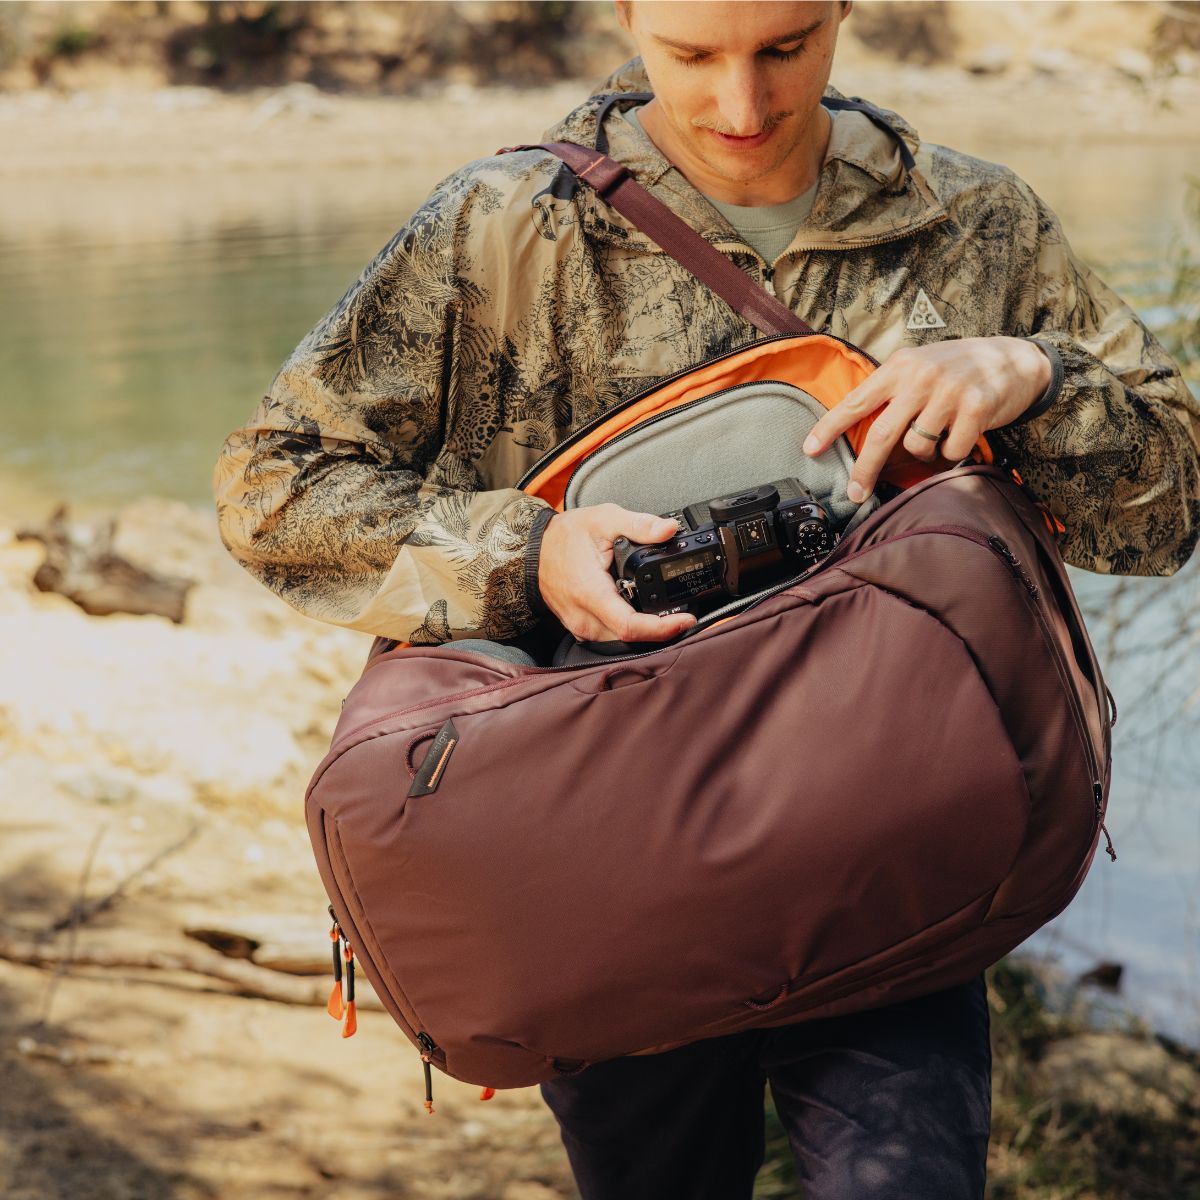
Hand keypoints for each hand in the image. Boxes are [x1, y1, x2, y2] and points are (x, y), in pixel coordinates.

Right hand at [538, 503, 697, 643]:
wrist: (531, 551)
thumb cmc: (562, 538)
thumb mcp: (602, 519)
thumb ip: (638, 524)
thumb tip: (668, 529)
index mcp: (590, 593)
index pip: (630, 626)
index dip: (662, 629)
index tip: (685, 621)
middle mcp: (584, 618)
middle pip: (631, 638)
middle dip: (661, 631)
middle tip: (683, 615)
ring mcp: (581, 627)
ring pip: (622, 641)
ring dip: (647, 632)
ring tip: (666, 614)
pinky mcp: (581, 629)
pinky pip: (611, 637)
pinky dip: (630, 629)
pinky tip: (641, 613)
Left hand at [802, 337, 1050, 501]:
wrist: (1017, 359)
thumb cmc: (958, 369)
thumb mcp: (920, 366)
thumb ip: (891, 390)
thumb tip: (854, 427)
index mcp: (900, 366)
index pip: (856, 402)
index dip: (829, 427)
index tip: (809, 449)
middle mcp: (922, 376)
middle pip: (881, 434)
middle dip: (865, 470)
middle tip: (855, 494)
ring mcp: (950, 392)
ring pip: (918, 447)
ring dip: (925, 453)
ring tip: (939, 434)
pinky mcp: (977, 409)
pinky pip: (950, 452)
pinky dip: (953, 454)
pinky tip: (962, 435)